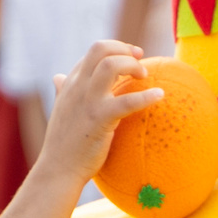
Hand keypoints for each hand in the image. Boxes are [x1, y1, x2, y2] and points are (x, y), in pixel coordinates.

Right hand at [38, 42, 156, 182]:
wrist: (58, 169)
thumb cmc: (63, 143)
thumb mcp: (61, 110)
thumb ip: (62, 91)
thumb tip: (57, 77)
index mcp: (71, 84)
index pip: (93, 54)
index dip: (115, 49)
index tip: (132, 56)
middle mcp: (78, 87)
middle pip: (100, 49)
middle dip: (124, 49)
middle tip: (141, 60)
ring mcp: (88, 101)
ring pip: (110, 65)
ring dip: (132, 65)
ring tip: (145, 76)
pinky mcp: (100, 118)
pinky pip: (127, 101)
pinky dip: (146, 96)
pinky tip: (160, 96)